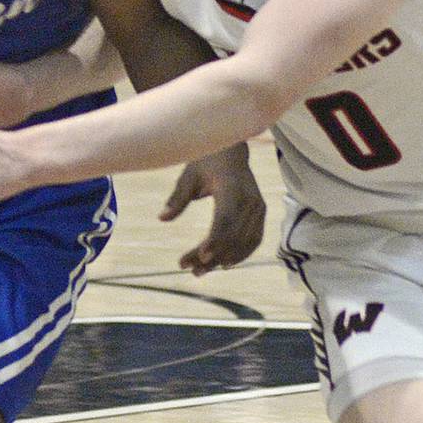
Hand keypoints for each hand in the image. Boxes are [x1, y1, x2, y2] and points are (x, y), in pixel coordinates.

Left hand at [159, 147, 264, 274]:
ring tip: (199, 271)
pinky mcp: (261, 212)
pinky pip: (254, 239)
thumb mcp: (189, 175)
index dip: (215, 240)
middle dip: (212, 256)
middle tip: (188, 269)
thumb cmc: (207, 161)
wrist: (232, 151)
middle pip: (232, 235)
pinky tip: (223, 264)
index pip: (225, 219)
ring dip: (223, 259)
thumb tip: (162, 218)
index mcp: (232, 187)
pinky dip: (240, 254)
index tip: (201, 257)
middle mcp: (249, 199)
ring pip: (243, 241)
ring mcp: (258, 207)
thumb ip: (178, 198)